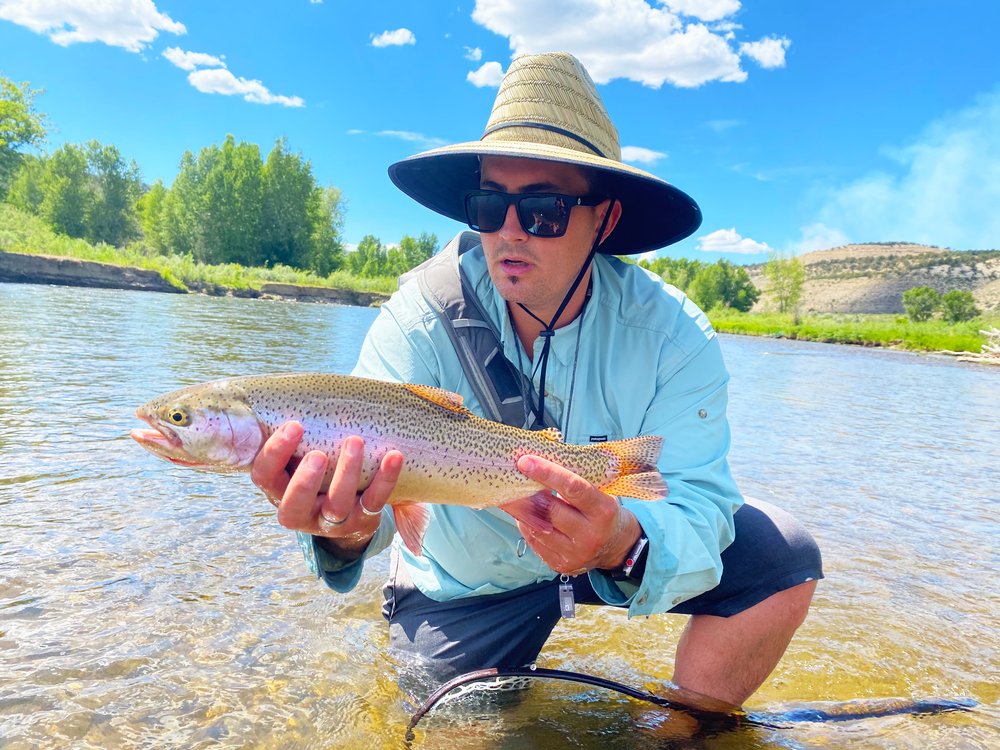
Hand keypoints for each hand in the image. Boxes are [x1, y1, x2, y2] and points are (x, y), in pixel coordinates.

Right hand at [250, 421, 403, 559]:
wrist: (349, 506)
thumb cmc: (316, 466)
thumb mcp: (297, 454)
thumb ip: (293, 434)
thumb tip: (293, 392)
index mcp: (278, 490)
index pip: (265, 476)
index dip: (275, 453)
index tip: (295, 425)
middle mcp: (301, 511)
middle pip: (294, 504)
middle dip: (305, 481)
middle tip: (318, 454)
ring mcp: (331, 521)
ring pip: (337, 505)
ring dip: (347, 473)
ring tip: (355, 442)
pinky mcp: (361, 521)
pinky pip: (374, 502)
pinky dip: (385, 479)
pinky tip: (393, 456)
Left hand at [501, 455, 640, 575]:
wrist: (618, 547)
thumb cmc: (605, 513)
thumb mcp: (600, 494)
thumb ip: (574, 484)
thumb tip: (538, 465)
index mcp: (603, 511)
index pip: (573, 487)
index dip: (548, 473)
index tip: (526, 461)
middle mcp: (590, 535)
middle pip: (551, 510)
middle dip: (529, 492)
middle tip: (514, 477)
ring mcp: (575, 554)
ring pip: (538, 527)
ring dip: (524, 509)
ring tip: (517, 495)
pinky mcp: (562, 565)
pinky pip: (535, 542)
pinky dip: (528, 525)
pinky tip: (528, 515)